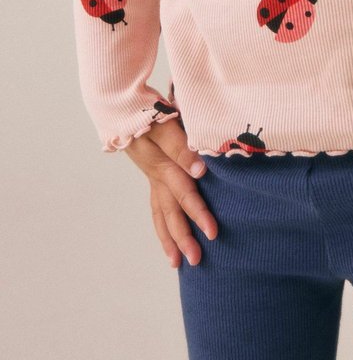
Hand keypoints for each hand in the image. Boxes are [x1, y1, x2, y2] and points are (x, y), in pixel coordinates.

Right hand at [123, 118, 218, 267]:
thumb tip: (199, 171)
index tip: (212, 231)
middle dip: (184, 237)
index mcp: (161, 165)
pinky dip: (163, 225)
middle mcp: (156, 176)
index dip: (198, 213)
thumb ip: (181, 146)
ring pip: (160, 213)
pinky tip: (170, 239)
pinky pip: (157, 207)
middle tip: (197, 259)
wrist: (123, 106)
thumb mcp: (164, 123)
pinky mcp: (153, 175)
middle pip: (170, 211)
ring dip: (170, 237)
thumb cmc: (148, 111)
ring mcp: (152, 177)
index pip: (183, 193)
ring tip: (178, 262)